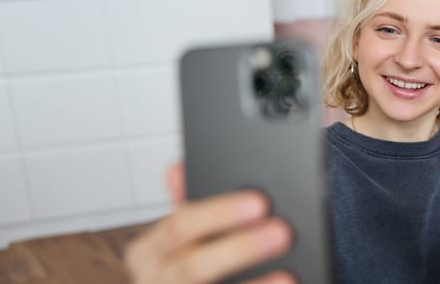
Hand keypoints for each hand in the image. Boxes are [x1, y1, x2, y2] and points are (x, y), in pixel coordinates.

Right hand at [124, 162, 296, 283]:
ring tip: (290, 274)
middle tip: (283, 231)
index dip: (220, 212)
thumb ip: (188, 206)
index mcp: (149, 251)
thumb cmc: (189, 269)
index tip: (260, 201)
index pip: (179, 226)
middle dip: (240, 249)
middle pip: (193, 266)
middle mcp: (154, 282)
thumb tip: (177, 167)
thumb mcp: (184, 237)